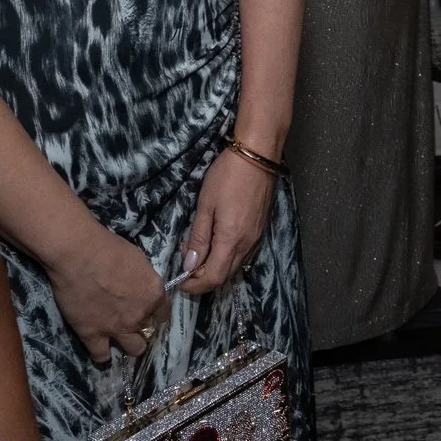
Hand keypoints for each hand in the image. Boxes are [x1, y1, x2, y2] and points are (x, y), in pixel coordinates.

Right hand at [43, 220, 171, 361]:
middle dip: (142, 329)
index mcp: (153, 293)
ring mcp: (116, 327)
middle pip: (150, 333)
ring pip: (134, 350)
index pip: (164, 313)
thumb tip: (141, 287)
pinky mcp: (92, 334)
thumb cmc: (108, 247)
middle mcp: (139, 315)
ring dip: (129, 345)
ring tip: (119, 338)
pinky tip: (99, 348)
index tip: (149, 312)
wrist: (78, 253)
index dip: (156, 313)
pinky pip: (101, 356)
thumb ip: (143, 280)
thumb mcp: (137, 260)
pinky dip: (102, 355)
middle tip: (131, 322)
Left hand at [179, 148, 276, 295]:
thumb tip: (189, 265)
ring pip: (235, 266)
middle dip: (203, 279)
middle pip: (225, 275)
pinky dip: (226, 257)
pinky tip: (215, 243)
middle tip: (185, 268)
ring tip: (197, 254)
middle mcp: (248, 245)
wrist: (257, 154)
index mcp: (232, 240)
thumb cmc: (227, 176)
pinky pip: (242, 254)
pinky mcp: (260, 229)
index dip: (196, 285)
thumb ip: (198, 237)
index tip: (180, 283)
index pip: (213, 277)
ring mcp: (257, 237)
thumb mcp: (206, 204)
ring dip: (215, 268)